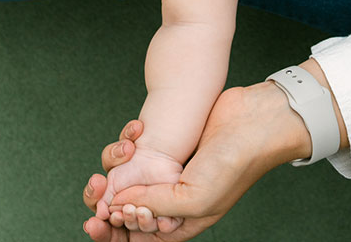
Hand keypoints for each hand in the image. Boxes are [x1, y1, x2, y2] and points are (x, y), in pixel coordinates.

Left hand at [82, 83, 311, 240]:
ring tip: (122, 155)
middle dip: (106, 204)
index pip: (139, 239)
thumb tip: (118, 204)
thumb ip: (153, 204)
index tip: (108, 215)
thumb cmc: (233, 164)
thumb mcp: (193, 198)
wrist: (253, 121)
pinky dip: (126, 146)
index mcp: (181, 223)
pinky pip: (132, 153)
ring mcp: (166, 173)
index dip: (117, 233)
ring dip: (113, 170)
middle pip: (126, 213)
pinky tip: (134, 137)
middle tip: (98, 187)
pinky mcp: (163, 147)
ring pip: (124, 181)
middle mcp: (172, 201)